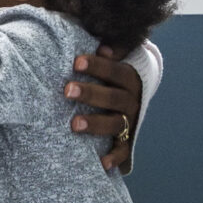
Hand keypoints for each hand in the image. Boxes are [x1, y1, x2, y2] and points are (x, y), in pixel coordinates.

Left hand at [66, 41, 142, 171]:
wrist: (134, 95)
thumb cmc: (111, 74)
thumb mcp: (114, 58)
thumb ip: (108, 48)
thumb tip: (100, 40)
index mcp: (129, 78)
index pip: (115, 70)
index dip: (97, 66)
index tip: (75, 62)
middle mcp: (131, 100)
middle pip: (113, 97)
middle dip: (90, 93)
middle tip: (67, 90)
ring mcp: (129, 121)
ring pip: (115, 123)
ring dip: (95, 124)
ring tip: (73, 124)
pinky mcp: (126, 140)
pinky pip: (122, 150)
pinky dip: (113, 157)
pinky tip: (100, 163)